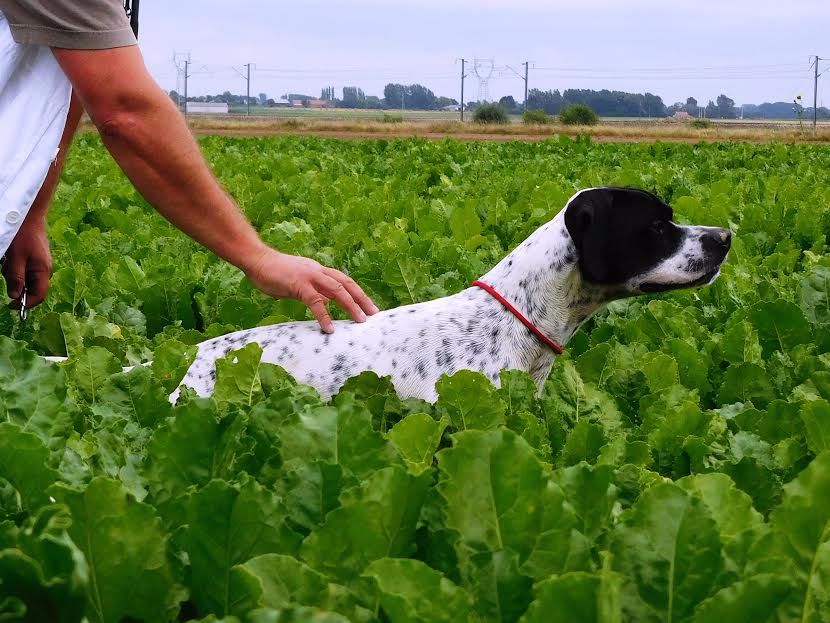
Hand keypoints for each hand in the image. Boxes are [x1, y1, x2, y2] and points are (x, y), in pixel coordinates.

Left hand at [2, 218, 51, 310]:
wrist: (29, 216)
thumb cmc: (23, 235)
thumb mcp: (16, 258)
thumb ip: (16, 278)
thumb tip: (15, 296)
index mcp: (43, 271)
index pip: (38, 295)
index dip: (26, 304)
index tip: (10, 305)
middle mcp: (44, 270)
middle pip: (32, 288)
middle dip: (17, 285)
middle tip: (6, 271)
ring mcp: (40, 264)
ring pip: (26, 279)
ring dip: (14, 274)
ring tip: (7, 260)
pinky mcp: (35, 259)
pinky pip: (25, 270)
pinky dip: (16, 268)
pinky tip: (10, 257)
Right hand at [244, 249, 378, 332]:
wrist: (256, 259)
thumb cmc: (274, 273)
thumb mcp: (298, 283)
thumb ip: (312, 291)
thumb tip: (325, 303)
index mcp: (319, 270)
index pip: (344, 281)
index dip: (357, 293)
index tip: (368, 306)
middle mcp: (318, 271)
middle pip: (346, 283)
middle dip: (362, 299)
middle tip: (374, 314)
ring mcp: (309, 276)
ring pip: (337, 290)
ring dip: (350, 305)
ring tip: (360, 321)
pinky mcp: (298, 284)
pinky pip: (315, 301)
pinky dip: (324, 315)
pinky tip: (329, 328)